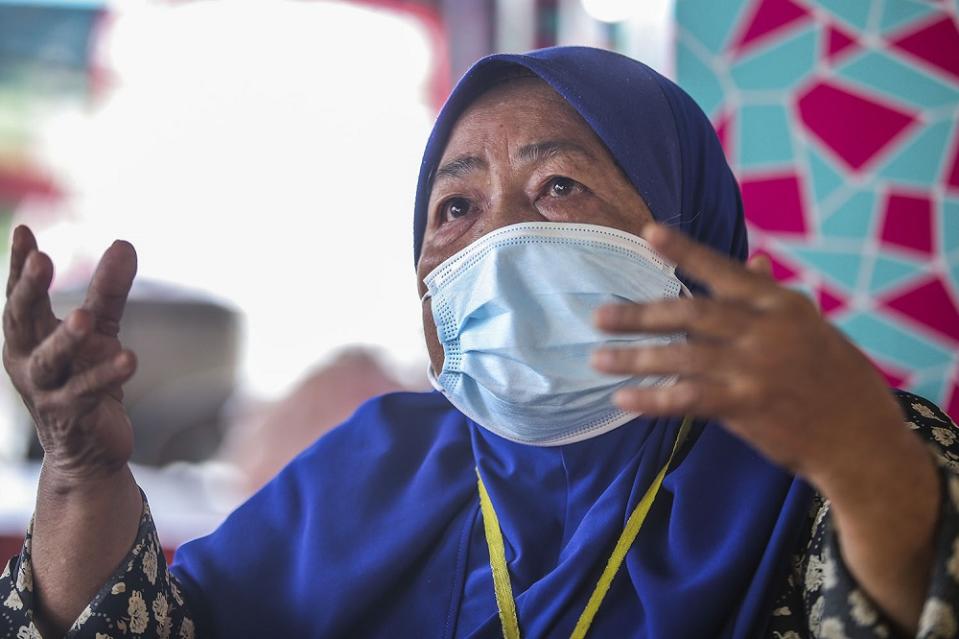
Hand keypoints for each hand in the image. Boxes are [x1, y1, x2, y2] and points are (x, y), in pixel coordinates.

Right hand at [3, 225, 138, 485]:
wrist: (89, 449)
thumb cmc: (85, 379)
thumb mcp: (99, 330)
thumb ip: (108, 291)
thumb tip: (124, 242)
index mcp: (28, 336)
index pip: (20, 295)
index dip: (20, 264)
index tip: (25, 230)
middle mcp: (27, 360)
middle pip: (21, 321)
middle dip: (28, 290)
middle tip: (43, 259)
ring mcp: (45, 390)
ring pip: (49, 360)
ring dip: (65, 338)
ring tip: (85, 316)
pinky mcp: (71, 416)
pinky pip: (86, 391)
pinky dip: (106, 374)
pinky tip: (129, 358)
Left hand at [590, 223, 905, 479]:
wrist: (863, 440)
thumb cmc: (836, 379)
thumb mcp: (811, 327)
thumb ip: (773, 297)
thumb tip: (754, 260)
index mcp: (782, 305)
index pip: (725, 271)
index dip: (686, 251)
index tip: (649, 232)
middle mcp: (767, 331)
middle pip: (692, 315)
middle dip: (640, 315)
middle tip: (598, 316)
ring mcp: (756, 369)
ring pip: (682, 357)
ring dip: (635, 358)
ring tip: (598, 359)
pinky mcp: (747, 407)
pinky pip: (689, 399)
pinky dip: (653, 399)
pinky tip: (624, 399)